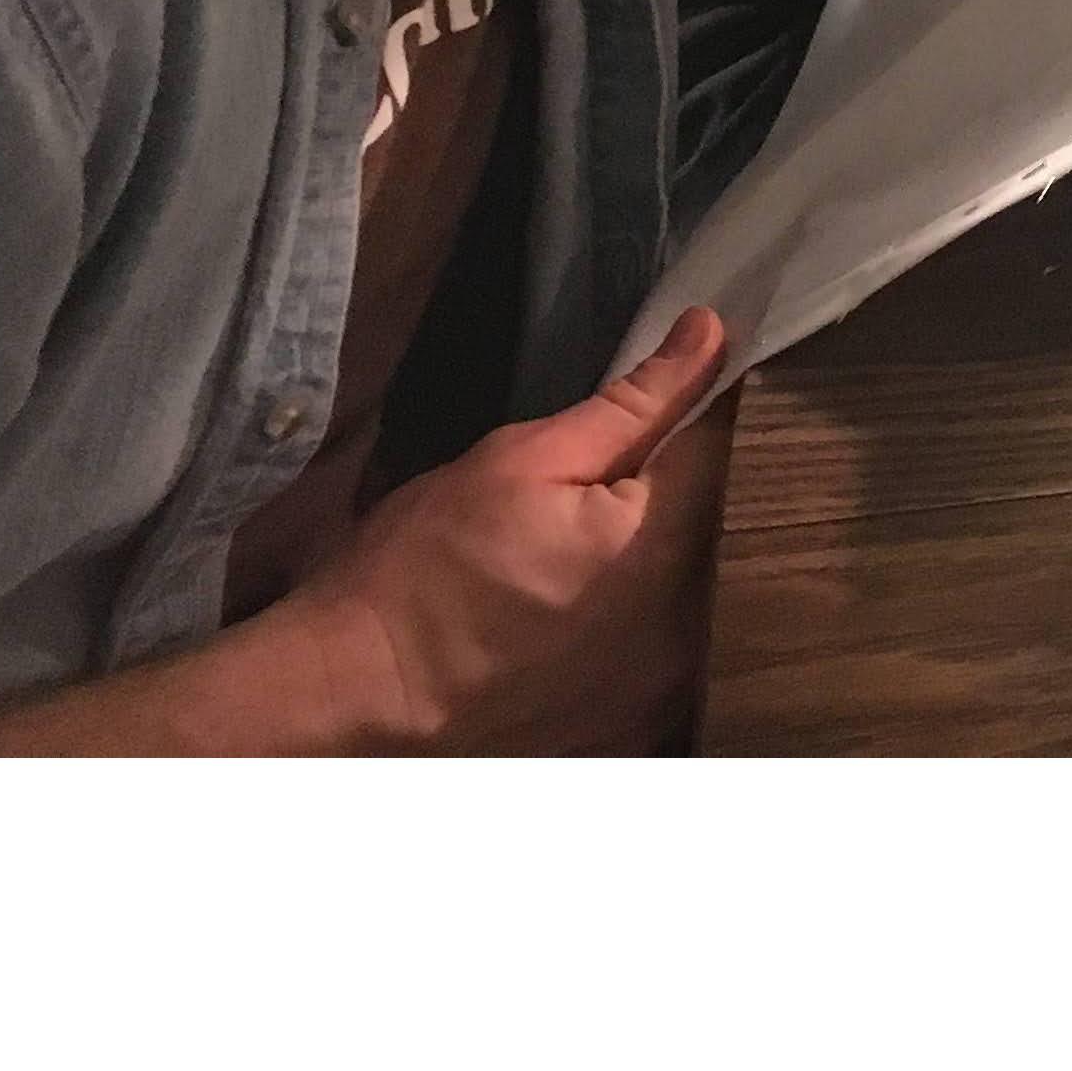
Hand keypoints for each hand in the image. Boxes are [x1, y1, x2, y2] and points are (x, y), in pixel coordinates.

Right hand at [278, 306, 741, 752]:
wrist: (350, 699)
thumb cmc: (424, 568)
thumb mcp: (523, 461)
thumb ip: (633, 402)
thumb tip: (712, 333)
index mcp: (667, 549)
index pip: (721, 442)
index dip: (698, 400)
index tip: (672, 383)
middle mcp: (688, 632)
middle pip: (713, 524)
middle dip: (673, 491)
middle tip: (599, 484)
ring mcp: (666, 697)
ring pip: (694, 593)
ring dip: (659, 566)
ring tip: (581, 559)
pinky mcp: (636, 737)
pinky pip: (665, 658)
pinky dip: (637, 631)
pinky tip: (579, 622)